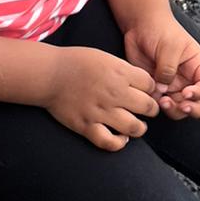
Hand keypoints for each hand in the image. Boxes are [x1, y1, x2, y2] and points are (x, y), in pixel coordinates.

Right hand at [43, 46, 159, 150]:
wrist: (49, 74)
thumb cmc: (76, 62)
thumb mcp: (105, 57)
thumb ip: (124, 70)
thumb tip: (141, 83)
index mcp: (120, 73)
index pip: (150, 85)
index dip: (151, 88)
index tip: (145, 91)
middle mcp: (114, 93)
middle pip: (148, 107)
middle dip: (151, 109)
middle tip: (146, 109)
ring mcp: (101, 111)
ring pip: (134, 127)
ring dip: (140, 128)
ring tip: (137, 125)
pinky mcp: (87, 126)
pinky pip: (109, 142)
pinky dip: (119, 143)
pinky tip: (121, 138)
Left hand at [123, 16, 199, 121]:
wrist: (140, 26)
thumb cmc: (160, 29)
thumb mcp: (169, 45)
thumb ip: (168, 68)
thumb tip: (163, 88)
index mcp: (197, 66)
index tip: (187, 93)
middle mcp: (188, 79)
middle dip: (194, 109)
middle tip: (182, 107)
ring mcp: (173, 86)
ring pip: (180, 108)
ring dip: (174, 110)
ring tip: (162, 101)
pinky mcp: (157, 89)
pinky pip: (160, 104)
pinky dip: (157, 106)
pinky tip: (150, 96)